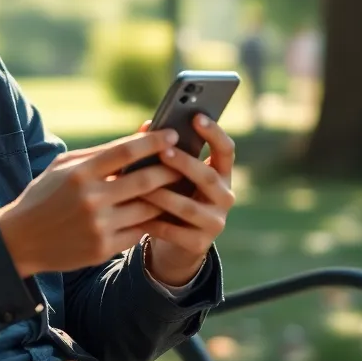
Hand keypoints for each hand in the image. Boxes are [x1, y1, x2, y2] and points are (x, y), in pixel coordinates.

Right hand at [0, 129, 190, 277]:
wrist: (21, 240)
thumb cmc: (45, 194)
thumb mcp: (64, 167)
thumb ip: (102, 152)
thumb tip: (140, 133)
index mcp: (80, 173)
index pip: (125, 151)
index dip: (152, 141)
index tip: (172, 133)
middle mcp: (91, 198)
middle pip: (145, 180)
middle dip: (170, 169)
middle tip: (186, 161)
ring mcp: (99, 226)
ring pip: (148, 208)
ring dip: (167, 197)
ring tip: (179, 186)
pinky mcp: (103, 249)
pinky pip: (139, 231)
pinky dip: (151, 220)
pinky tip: (160, 211)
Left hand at [140, 115, 235, 285]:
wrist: (176, 243)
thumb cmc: (173, 196)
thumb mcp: (173, 174)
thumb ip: (164, 151)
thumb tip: (147, 125)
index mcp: (221, 174)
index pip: (226, 150)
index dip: (214, 133)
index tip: (196, 116)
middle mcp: (225, 197)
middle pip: (209, 177)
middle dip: (186, 163)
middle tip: (164, 151)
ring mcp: (215, 222)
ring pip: (188, 206)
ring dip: (163, 194)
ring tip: (140, 185)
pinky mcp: (200, 244)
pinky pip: (175, 231)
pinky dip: (154, 221)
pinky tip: (135, 213)